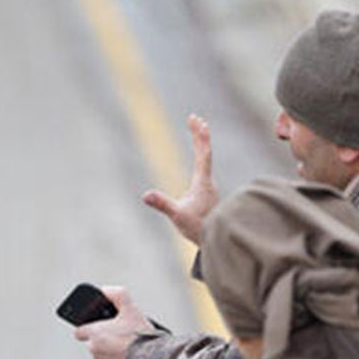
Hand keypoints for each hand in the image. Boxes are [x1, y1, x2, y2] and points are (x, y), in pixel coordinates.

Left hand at [73, 286, 155, 358]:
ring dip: (109, 350)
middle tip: (119, 336)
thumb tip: (105, 290)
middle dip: (103, 338)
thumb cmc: (141, 336)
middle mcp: (93, 348)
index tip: (100, 327)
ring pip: (100, 354)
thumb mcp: (131, 308)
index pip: (79, 331)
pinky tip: (127, 357)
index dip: (88, 327)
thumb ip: (116, 294)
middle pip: (92, 342)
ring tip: (126, 347)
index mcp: (95, 333)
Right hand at [141, 114, 216, 244]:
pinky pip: (204, 166)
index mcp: (203, 183)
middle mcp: (208, 181)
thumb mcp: (177, 216)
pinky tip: (198, 152)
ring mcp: (208, 186)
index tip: (197, 121)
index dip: (200, 137)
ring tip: (197, 127)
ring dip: (201, 142)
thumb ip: (162, 204)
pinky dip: (201, 153)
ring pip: (206, 158)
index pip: (203, 155)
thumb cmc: (196, 228)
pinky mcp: (205, 192)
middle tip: (195, 117)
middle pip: (205, 152)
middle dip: (199, 134)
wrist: (212, 240)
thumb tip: (146, 195)